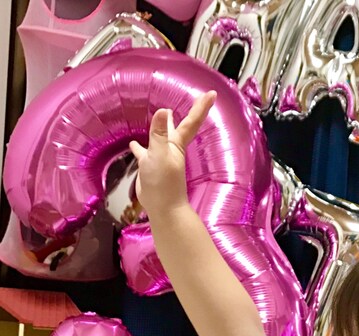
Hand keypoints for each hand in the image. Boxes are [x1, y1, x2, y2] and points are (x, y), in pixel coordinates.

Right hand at [129, 90, 216, 216]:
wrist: (163, 208)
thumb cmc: (164, 183)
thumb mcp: (160, 155)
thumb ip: (159, 134)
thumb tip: (162, 111)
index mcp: (176, 144)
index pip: (191, 121)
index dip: (201, 107)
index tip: (212, 93)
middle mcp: (171, 148)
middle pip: (179, 126)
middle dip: (186, 113)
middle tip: (194, 100)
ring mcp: (161, 157)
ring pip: (161, 137)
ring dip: (161, 127)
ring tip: (161, 114)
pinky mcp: (149, 166)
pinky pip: (144, 152)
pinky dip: (140, 147)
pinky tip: (134, 143)